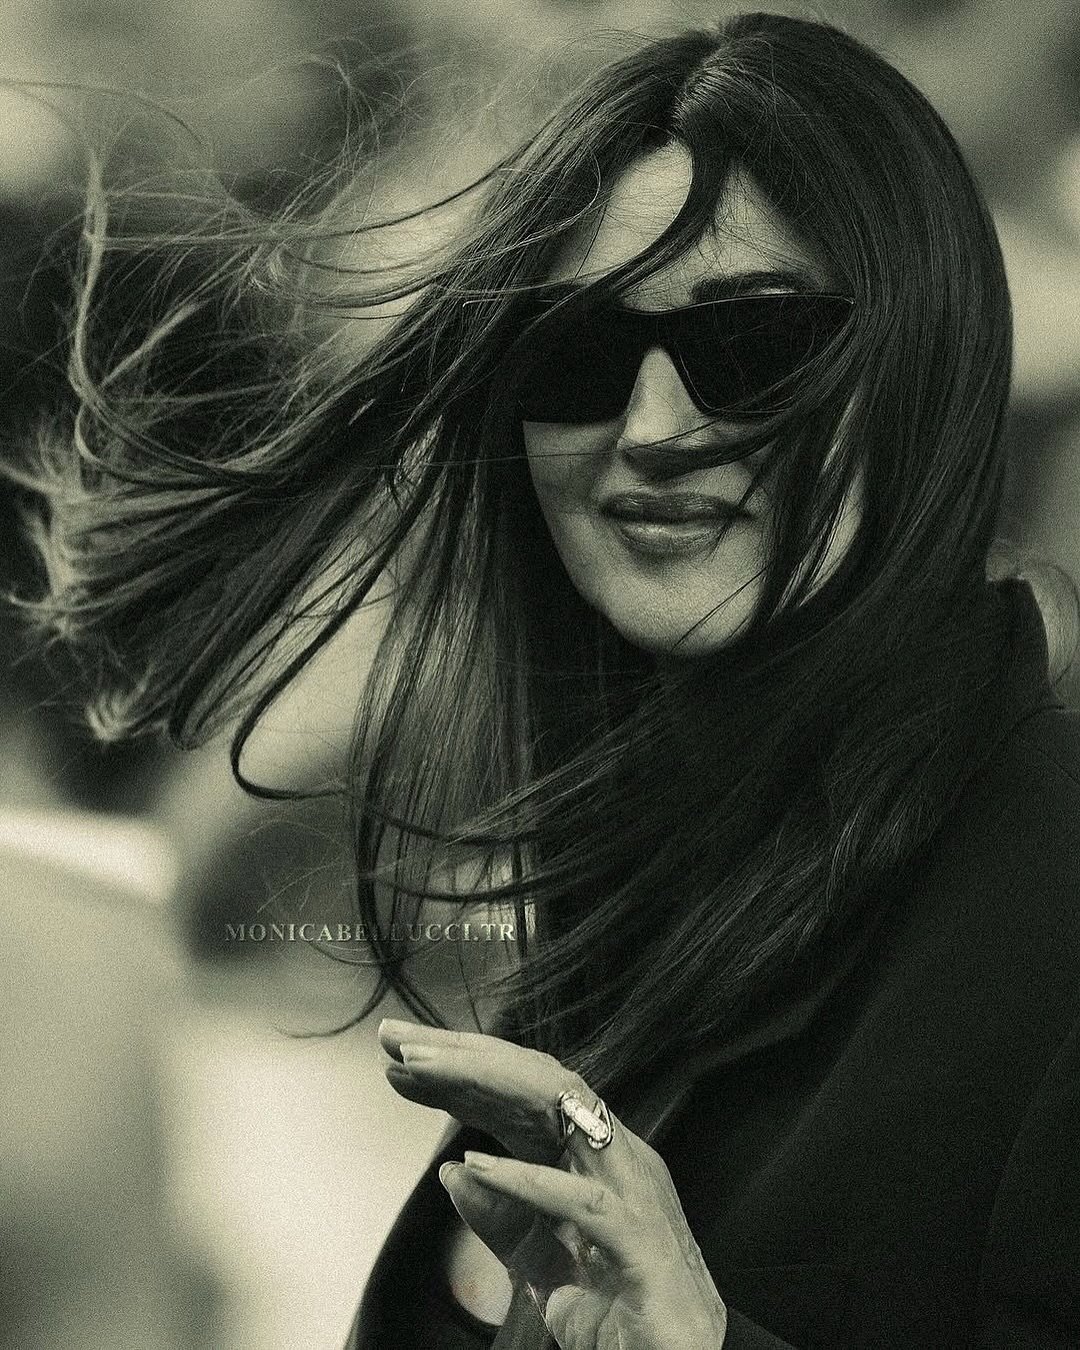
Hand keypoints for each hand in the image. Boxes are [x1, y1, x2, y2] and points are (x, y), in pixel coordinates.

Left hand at [379, 1018, 727, 1349]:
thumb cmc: (624, 1318)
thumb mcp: (542, 1265)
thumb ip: (501, 1219)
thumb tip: (452, 1173)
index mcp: (593, 1157)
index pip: (522, 1094)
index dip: (461, 1071)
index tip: (399, 1062)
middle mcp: (615, 1155)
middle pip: (535, 1081)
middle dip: (463, 1054)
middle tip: (397, 1041)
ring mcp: (631, 1190)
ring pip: (559, 1107)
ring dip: (486, 1084)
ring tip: (424, 1073)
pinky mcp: (639, 1240)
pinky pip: (577, 1200)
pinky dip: (523, 1179)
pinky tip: (475, 1165)